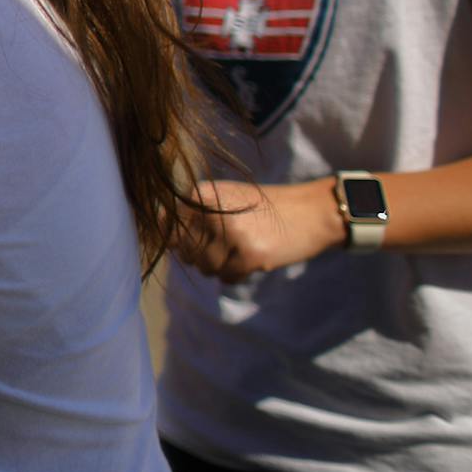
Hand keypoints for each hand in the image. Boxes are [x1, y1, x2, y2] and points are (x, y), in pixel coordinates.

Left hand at [172, 177, 346, 281]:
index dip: (178, 240)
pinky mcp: (250, 255)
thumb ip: (192, 212)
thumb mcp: (224, 197)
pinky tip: (252, 258)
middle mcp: (210, 212)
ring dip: (219, 266)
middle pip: (185, 251)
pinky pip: (226, 277)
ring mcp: (230, 234)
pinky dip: (236, 274)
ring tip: (239, 250)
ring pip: (205, 267)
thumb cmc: (262, 207)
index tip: (194, 241)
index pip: (167, 228)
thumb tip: (159, 235)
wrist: (311, 211)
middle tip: (225, 247)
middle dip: (200, 255)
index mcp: (200, 194)